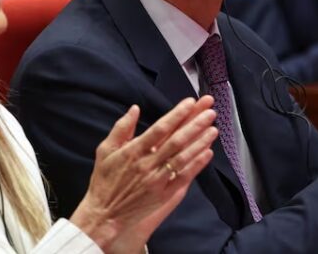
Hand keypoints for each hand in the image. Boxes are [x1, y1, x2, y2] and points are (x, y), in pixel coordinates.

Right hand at [70, 96, 217, 252]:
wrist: (104, 214)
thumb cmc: (104, 180)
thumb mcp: (105, 150)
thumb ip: (121, 128)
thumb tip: (134, 108)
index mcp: (134, 151)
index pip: (160, 128)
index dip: (177, 114)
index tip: (190, 102)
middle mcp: (147, 164)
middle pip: (176, 141)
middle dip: (195, 125)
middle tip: (210, 112)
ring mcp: (157, 180)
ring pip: (183, 158)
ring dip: (199, 143)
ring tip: (213, 129)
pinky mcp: (163, 195)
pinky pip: (183, 178)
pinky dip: (196, 165)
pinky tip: (207, 153)